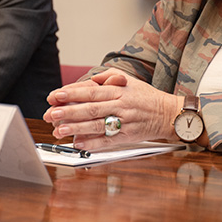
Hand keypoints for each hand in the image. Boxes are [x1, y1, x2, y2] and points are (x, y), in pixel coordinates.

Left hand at [42, 68, 183, 150]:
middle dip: (70, 111)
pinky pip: (108, 141)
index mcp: (119, 90)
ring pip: (97, 125)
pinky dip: (93, 143)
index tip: (55, 95)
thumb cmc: (146, 97)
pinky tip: (79, 144)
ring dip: (77, 128)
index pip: (91, 91)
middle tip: (52, 113)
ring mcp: (125, 122)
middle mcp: (121, 105)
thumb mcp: (129, 80)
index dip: (72, 93)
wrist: (169, 114)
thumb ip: (108, 77)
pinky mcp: (128, 136)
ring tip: (59, 130)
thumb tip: (89, 79)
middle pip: (91, 108)